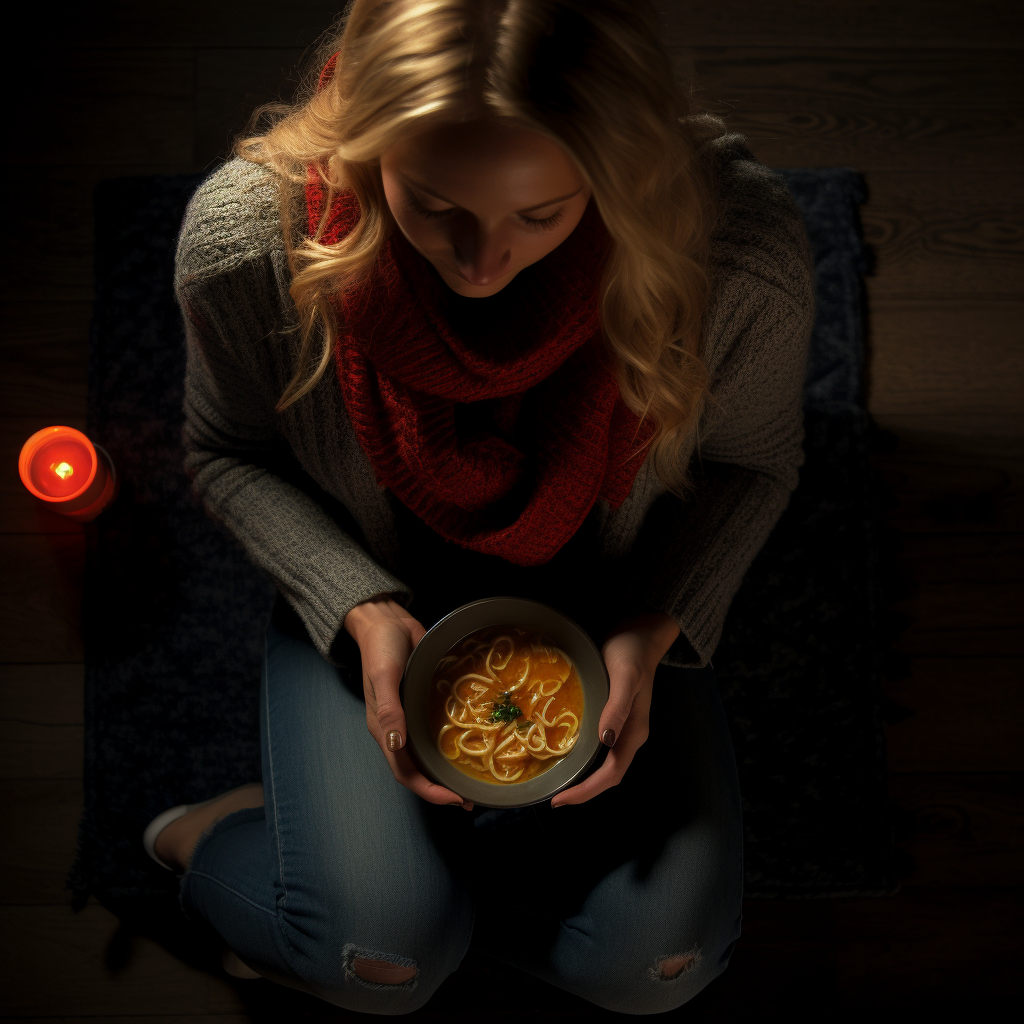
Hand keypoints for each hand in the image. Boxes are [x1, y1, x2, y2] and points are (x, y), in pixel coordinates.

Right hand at [344, 596, 473, 810]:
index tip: (453, 798)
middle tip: (471, 797)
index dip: (428, 790)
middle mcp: (398, 729)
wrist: (385, 619)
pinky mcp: (423, 702)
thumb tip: (397, 744)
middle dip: (442, 788)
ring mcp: (411, 716)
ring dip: (447, 770)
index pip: (405, 773)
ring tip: (473, 780)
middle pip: (419, 770)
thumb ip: (390, 710)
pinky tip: (470, 742)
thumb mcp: (384, 676)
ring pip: (429, 753)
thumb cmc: (380, 647)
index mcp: (384, 730)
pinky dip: (450, 742)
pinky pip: (436, 729)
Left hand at [550, 611, 679, 807]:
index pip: (612, 775)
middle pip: (607, 775)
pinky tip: (562, 751)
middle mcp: (629, 734)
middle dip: (582, 791)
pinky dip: (581, 756)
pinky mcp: (611, 714)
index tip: (560, 801)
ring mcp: (620, 726)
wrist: (641, 629)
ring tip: (555, 781)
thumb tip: (606, 741)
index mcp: (635, 732)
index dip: (587, 791)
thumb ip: (617, 707)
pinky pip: (596, 745)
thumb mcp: (625, 676)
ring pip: (601, 762)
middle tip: (553, 799)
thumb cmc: (632, 650)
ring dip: (581, 776)